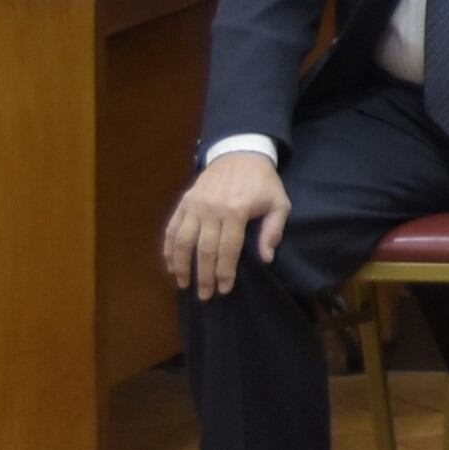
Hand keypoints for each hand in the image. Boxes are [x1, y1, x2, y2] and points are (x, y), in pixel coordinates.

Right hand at [164, 150, 290, 298]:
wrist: (240, 154)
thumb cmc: (263, 183)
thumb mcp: (279, 203)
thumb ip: (273, 231)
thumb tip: (266, 259)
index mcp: (236, 211)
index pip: (228, 249)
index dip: (225, 271)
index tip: (224, 289)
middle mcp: (211, 209)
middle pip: (204, 249)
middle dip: (203, 275)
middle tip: (205, 295)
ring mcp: (194, 205)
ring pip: (183, 241)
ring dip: (181, 265)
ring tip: (183, 284)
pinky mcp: (184, 202)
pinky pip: (172, 228)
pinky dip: (169, 247)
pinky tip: (170, 263)